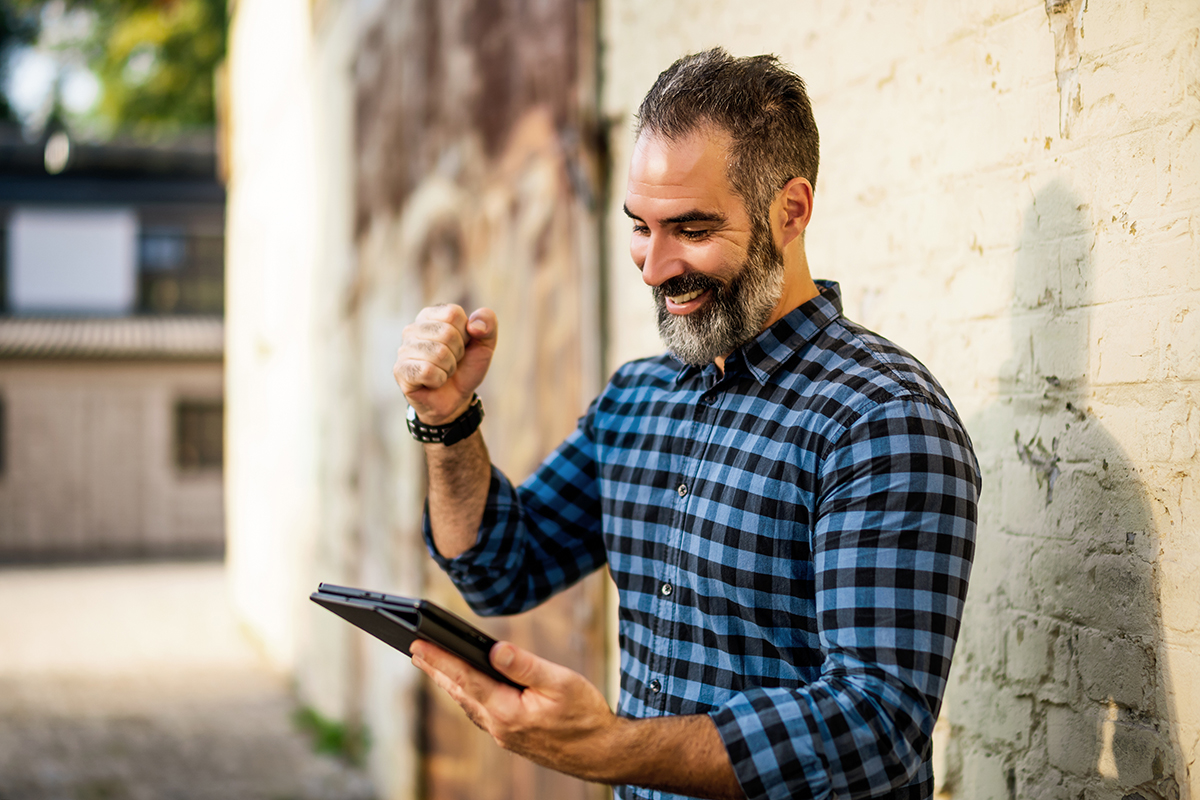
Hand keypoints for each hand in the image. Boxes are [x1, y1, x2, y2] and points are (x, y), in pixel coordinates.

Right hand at [393, 305, 497, 424]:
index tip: (462, 345)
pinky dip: (438, 380)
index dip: (465, 333)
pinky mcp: (400, 370)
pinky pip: (427, 371)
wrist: (456, 398)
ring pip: (438, 353)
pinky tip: (433, 382)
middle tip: (452, 362)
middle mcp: (412, 328)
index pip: (453, 313)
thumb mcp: (485, 342)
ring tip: (443, 371)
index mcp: (431, 315)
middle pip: (447, 333)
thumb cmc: (466, 366)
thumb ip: (487, 321)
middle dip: (458, 353)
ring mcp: (404, 349)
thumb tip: (474, 325)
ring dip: (449, 368)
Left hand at [410, 639, 621, 781]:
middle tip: (415, 650)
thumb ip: (525, 665)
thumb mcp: (561, 682)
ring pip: (469, 704)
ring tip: (434, 666)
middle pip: (460, 692)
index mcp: (507, 711)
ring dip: (450, 683)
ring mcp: (504, 735)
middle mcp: (499, 726)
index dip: (440, 659)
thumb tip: (495, 648)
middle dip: (436, 670)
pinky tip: (468, 689)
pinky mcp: (513, 737)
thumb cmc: (586, 716)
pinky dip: (468, 696)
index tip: (418, 644)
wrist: (602, 754)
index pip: (465, 678)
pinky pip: (481, 713)